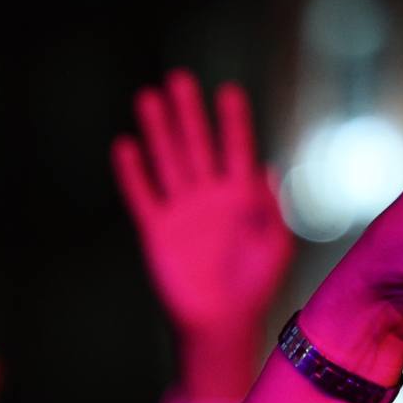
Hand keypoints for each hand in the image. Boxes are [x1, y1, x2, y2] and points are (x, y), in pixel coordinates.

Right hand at [113, 74, 292, 341]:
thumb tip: (263, 168)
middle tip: (179, 79)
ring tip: (148, 98)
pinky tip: (126, 147)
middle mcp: (208, 197)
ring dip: (158, 131)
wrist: (220, 323)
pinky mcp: (156, 231)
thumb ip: (271, 207)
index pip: (235, 148)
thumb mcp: (276, 245)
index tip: (227, 91)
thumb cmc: (255, 287)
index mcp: (241, 197)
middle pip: (196, 145)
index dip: (232, 121)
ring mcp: (181, 212)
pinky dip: (133, 173)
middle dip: (188, 113)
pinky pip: (142, 196)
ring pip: (167, 162)